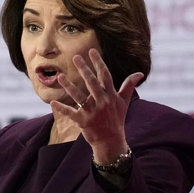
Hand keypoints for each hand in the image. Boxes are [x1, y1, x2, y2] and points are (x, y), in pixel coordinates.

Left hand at [51, 48, 141, 163]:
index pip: (105, 75)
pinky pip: (71, 113)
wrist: (111, 141)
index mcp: (111, 96)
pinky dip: (62, 109)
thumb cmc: (116, 119)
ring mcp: (93, 112)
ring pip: (79, 96)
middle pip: (91, 82)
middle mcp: (102, 102)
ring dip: (69, 86)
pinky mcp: (83, 122)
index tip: (92, 51)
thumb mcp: (124, 103)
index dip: (98, 63)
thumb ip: (129, 86)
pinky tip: (53, 102)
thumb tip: (140, 73)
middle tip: (75, 57)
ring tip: (59, 76)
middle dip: (84, 69)